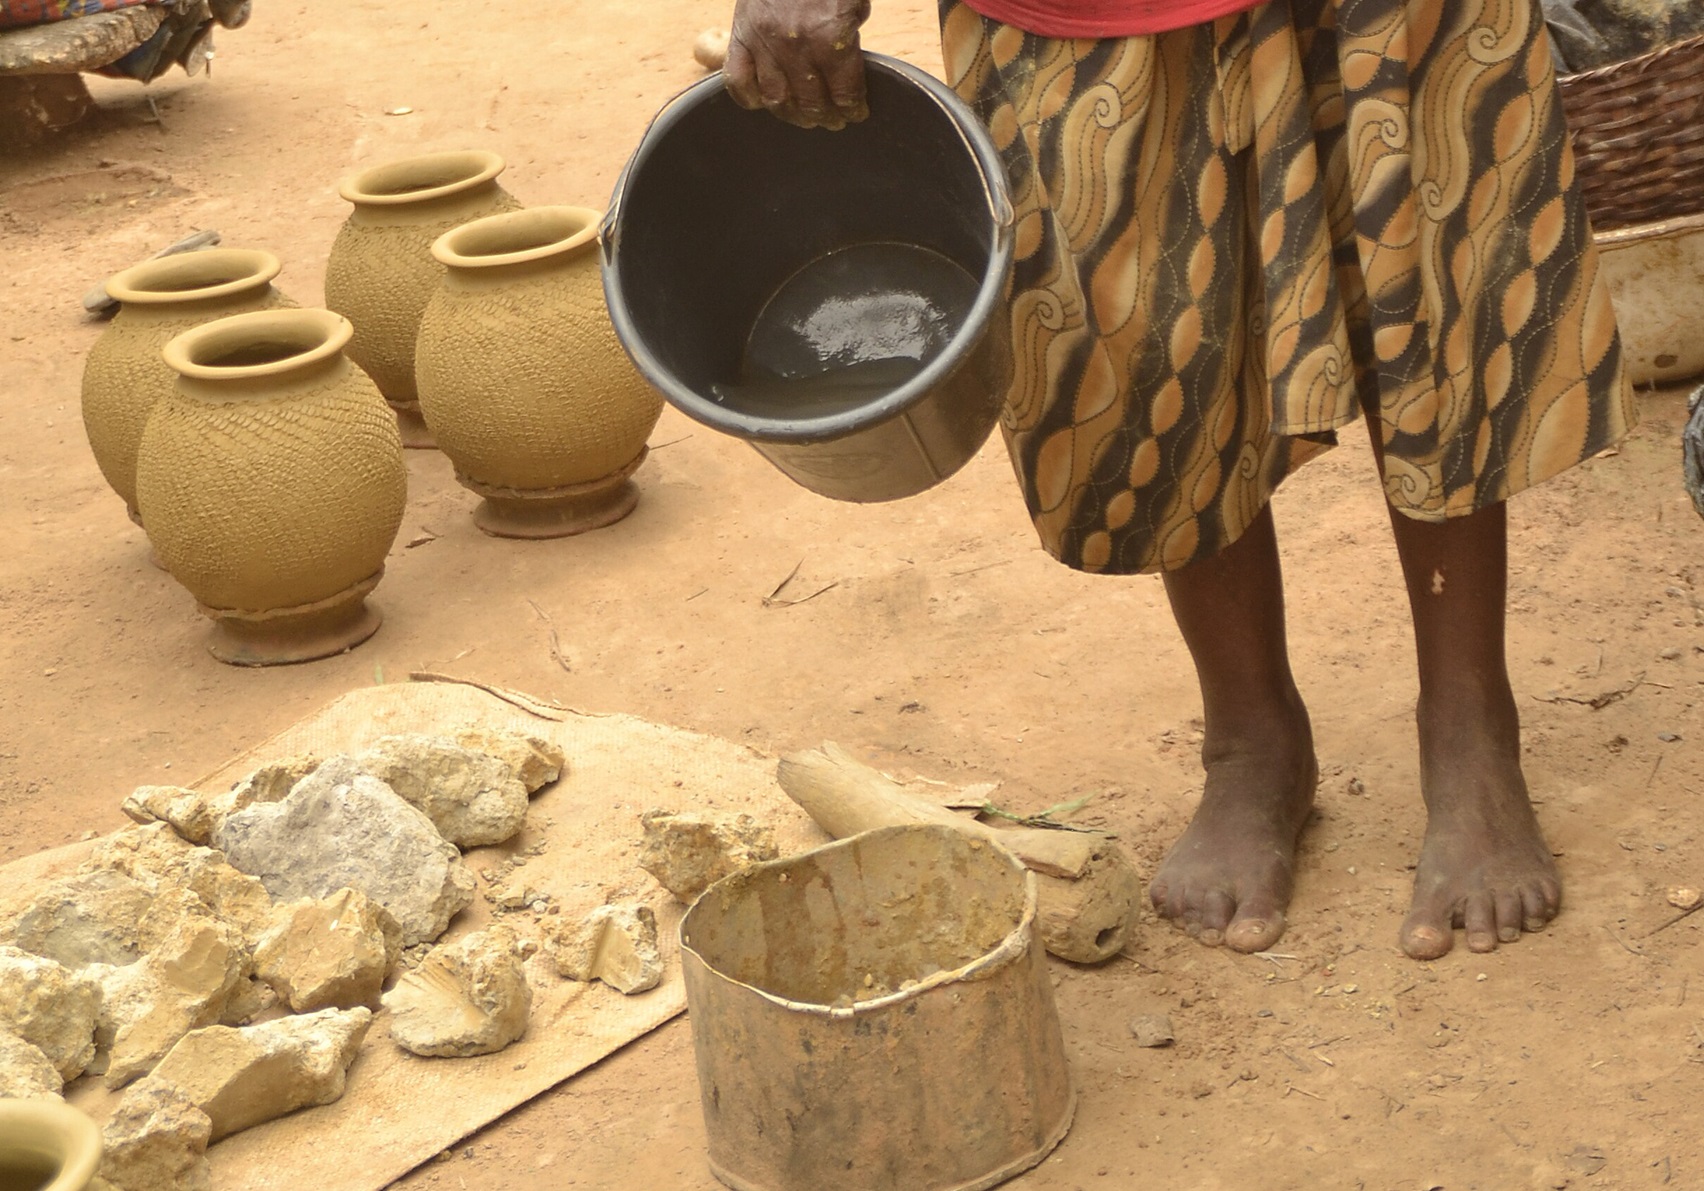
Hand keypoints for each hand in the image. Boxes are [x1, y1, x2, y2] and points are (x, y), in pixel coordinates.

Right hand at [723, 0, 870, 129]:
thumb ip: (850, 33)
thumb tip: (847, 69)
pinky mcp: (739, 37)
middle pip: (812, 103)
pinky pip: (738, 82)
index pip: (845, 93)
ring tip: (803, 117)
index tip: (856, 113)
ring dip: (792, 116)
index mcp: (830, 37)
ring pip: (776, 100)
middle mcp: (795, 47)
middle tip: (832, 120)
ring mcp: (763, 44)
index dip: (854, 109)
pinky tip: (762, 102)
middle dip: (826, 117)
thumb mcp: (853, 0)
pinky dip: (748, 99)